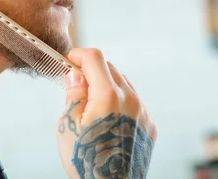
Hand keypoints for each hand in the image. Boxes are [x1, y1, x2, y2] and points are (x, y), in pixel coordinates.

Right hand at [56, 48, 156, 178]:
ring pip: (123, 83)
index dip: (79, 55)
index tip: (70, 61)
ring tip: (92, 107)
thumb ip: (74, 95)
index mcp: (108, 96)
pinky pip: (134, 102)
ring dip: (107, 86)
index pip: (95, 57)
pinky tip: (108, 120)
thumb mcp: (68, 126)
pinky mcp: (150, 125)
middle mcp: (131, 100)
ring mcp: (143, 112)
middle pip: (110, 68)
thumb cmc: (86, 162)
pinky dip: (120, 102)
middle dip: (91, 71)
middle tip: (76, 86)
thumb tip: (76, 75)